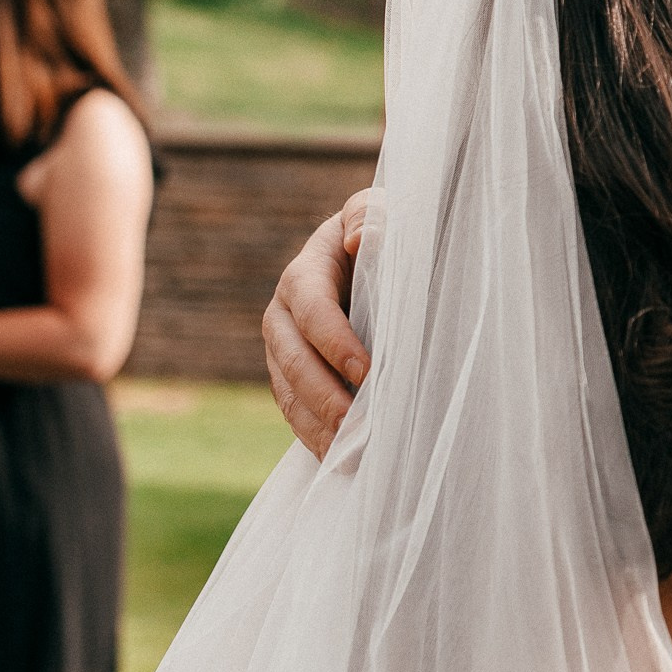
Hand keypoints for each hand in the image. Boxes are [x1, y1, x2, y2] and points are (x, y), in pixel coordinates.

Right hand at [263, 188, 374, 457]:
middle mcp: (285, 312)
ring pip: (286, 389)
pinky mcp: (292, 375)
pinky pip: (293, 409)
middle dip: (322, 394)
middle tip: (356, 425)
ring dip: (315, 424)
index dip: (334, 340)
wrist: (379, 259)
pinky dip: (313, 435)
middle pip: (291, 357)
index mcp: (307, 272)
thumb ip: (373, 216)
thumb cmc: (388, 234)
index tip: (366, 372)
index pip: (311, 307)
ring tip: (348, 454)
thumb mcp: (383, 213)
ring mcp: (284, 346)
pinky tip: (338, 459)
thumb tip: (361, 239)